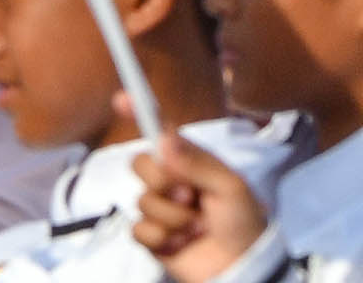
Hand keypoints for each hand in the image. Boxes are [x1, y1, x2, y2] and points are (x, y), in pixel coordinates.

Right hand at [133, 127, 261, 282]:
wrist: (240, 264)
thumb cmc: (241, 218)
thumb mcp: (228, 185)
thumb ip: (196, 161)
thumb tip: (163, 136)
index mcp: (190, 161)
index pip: (161, 133)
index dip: (140, 113)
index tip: (121, 98)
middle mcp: (171, 180)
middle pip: (142, 164)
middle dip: (165, 181)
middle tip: (191, 196)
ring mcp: (159, 209)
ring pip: (143, 201)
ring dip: (173, 216)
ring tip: (197, 226)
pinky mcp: (151, 238)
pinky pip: (138, 230)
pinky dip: (162, 238)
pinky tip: (182, 243)